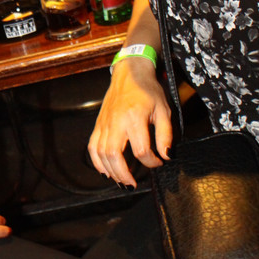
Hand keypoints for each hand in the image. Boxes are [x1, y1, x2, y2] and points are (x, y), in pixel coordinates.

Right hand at [88, 57, 172, 186]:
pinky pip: (93, 146)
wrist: (129, 74)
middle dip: (123, 174)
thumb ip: (166, 135)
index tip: (158, 162)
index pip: (141, 149)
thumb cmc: (148, 91)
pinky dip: (97, 161)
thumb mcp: (164, 110)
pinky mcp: (98, 124)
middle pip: (114, 155)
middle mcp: (117, 122)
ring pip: (101, 153)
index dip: (151, 161)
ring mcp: (105, 123)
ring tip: (121, 181)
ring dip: (110, 171)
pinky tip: (105, 171)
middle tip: (133, 184)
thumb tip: (166, 155)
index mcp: (135, 118)